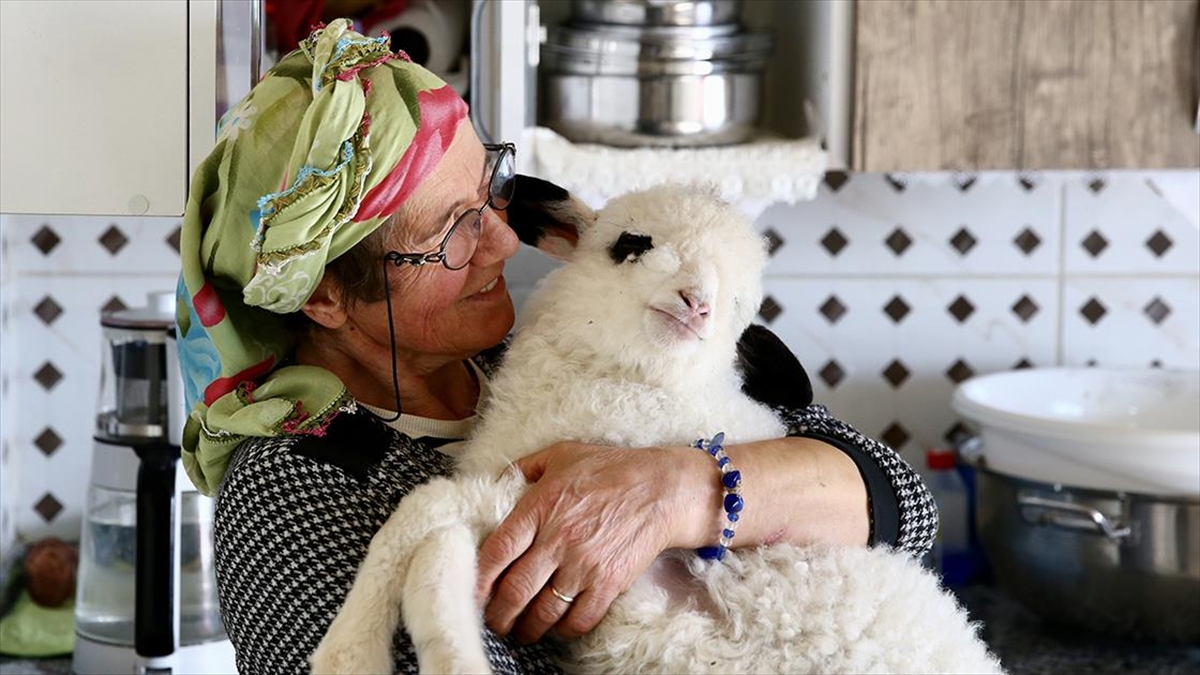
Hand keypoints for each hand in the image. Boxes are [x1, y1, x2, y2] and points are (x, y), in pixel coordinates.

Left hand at [475, 441, 704, 643]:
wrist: (661, 488)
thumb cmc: (611, 468)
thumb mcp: (562, 454)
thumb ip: (524, 468)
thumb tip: (495, 481)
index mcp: (540, 506)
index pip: (497, 551)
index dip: (478, 579)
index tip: (473, 592)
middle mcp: (558, 539)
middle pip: (515, 590)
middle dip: (499, 614)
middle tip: (495, 620)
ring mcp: (584, 564)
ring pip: (544, 611)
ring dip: (528, 628)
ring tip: (522, 630)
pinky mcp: (609, 582)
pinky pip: (579, 619)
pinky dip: (563, 630)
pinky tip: (557, 626)